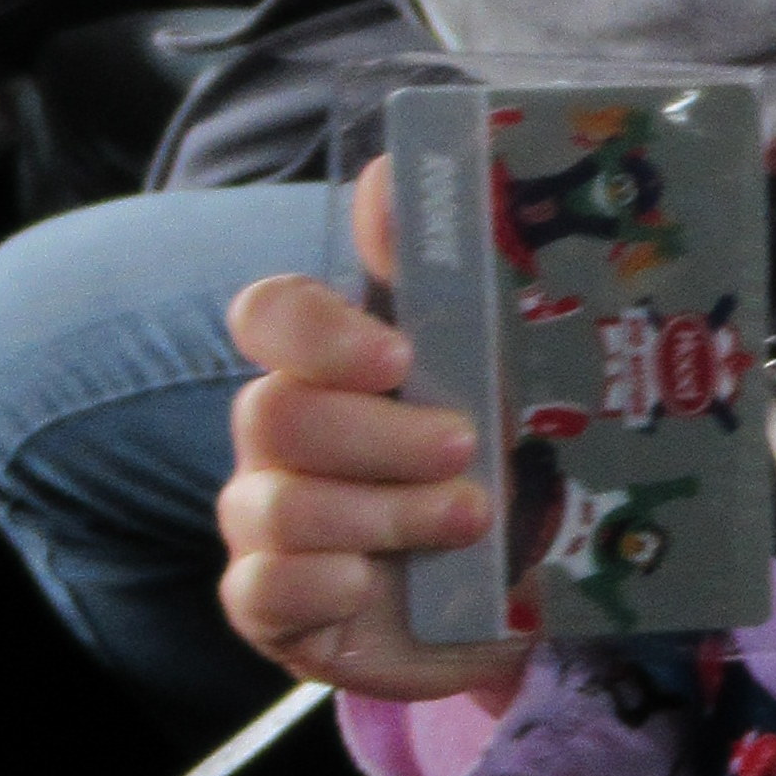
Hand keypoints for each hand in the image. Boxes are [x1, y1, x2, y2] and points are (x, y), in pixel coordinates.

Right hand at [219, 163, 528, 706]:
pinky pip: (260, 587)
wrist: (515, 603)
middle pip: (273, 410)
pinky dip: (325, 584)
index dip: (319, 329)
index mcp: (333, 366)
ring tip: (466, 524)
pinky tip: (375, 586)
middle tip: (467, 450)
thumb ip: (454, 283)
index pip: (271, 314)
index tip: (401, 354)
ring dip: (381, 514)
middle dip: (378, 436)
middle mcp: (284, 436)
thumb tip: (395, 172)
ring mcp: (267, 520)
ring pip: (273, 502)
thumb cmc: (504, 475)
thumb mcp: (504, 382)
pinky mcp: (271, 604)